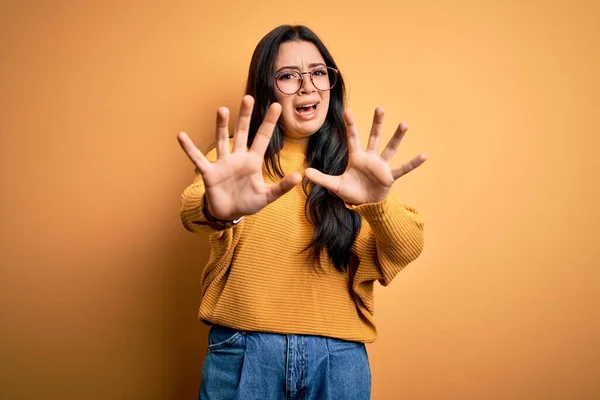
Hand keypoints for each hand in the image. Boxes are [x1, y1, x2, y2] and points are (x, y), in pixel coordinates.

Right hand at [177, 95, 301, 220]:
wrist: (228, 213)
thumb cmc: (248, 202)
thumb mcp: (267, 196)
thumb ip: (281, 187)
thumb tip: (299, 176)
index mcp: (253, 161)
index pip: (263, 138)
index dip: (269, 123)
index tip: (277, 105)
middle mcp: (238, 157)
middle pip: (243, 133)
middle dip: (245, 116)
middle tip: (249, 97)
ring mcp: (223, 163)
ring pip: (222, 140)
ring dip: (221, 126)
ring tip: (222, 110)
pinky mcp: (209, 173)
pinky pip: (198, 159)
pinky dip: (189, 149)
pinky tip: (181, 136)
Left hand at [304, 107, 426, 204]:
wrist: (365, 204)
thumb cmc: (351, 192)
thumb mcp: (335, 186)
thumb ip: (321, 178)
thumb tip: (304, 172)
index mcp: (357, 157)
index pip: (353, 138)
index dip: (350, 125)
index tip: (347, 110)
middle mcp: (370, 158)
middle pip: (374, 137)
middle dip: (377, 123)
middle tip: (380, 107)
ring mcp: (381, 166)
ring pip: (390, 149)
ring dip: (397, 137)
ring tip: (404, 123)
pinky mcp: (390, 177)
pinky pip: (403, 169)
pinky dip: (413, 163)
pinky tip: (424, 155)